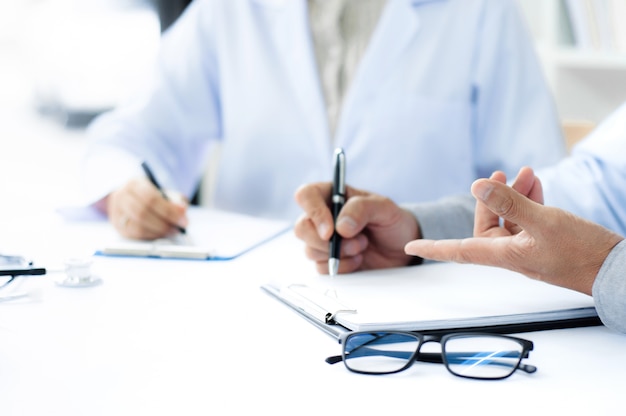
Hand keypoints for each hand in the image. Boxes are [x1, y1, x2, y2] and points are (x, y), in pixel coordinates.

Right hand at [100, 177, 188, 239]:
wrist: (128, 199)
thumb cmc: (149, 195)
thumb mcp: (162, 192)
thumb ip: (174, 199)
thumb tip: (182, 210)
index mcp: (134, 184)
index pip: (151, 198)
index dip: (168, 210)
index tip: (183, 218)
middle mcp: (122, 197)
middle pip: (143, 213)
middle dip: (164, 223)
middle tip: (179, 227)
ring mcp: (117, 213)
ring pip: (138, 226)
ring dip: (159, 231)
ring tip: (173, 231)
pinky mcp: (119, 227)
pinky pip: (136, 235)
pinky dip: (152, 236)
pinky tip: (162, 234)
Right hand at [294, 182, 419, 273]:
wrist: (401, 248)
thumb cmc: (392, 221)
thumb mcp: (385, 208)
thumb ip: (362, 209)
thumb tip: (340, 226)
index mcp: (332, 195)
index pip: (306, 195)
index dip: (313, 212)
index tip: (330, 231)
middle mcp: (323, 216)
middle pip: (302, 228)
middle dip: (327, 242)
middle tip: (356, 243)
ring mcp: (323, 240)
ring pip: (310, 250)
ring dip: (339, 254)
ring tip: (362, 248)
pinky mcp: (327, 260)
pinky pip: (321, 268)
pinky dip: (342, 267)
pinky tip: (358, 260)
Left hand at [405, 167, 623, 294]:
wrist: (615, 269)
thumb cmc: (581, 253)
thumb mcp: (543, 222)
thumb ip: (510, 204)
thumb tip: (478, 187)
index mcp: (502, 254)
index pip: (457, 251)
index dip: (432, 248)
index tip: (410, 246)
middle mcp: (510, 253)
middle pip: (486, 223)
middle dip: (491, 196)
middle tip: (502, 173)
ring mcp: (527, 248)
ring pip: (508, 218)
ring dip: (513, 195)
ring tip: (525, 174)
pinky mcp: (543, 242)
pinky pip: (526, 220)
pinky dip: (528, 201)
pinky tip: (535, 185)